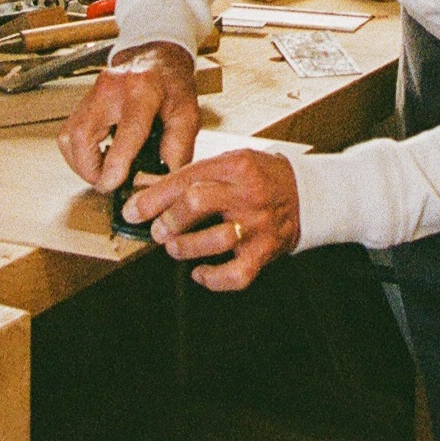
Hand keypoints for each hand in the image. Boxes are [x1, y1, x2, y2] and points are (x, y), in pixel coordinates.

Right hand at [57, 42, 199, 192]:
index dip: (116, 164)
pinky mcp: (81, 101)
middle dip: (90, 169)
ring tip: (104, 171)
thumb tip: (160, 181)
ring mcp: (92, 92)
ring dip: (82, 164)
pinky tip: (99, 157)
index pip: (127, 130)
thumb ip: (178, 148)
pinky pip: (67, 135)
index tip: (113, 185)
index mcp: (144, 90)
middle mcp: (111, 88)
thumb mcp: (187, 114)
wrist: (157, 58)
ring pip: (69, 137)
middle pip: (82, 135)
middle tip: (109, 183)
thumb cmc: (172, 87)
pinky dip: (78, 154)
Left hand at [121, 149, 300, 289]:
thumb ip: (193, 176)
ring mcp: (257, 224)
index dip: (154, 197)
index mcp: (236, 166)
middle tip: (157, 230)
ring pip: (213, 240)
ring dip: (184, 247)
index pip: (186, 178)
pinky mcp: (265, 252)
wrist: (305, 193)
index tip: (133, 210)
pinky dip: (212, 278)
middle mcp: (247, 194)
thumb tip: (148, 189)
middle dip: (168, 220)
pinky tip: (200, 272)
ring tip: (175, 247)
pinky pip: (235, 274)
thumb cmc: (261, 176)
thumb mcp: (229, 162)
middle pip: (197, 203)